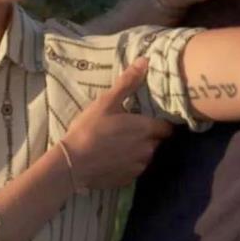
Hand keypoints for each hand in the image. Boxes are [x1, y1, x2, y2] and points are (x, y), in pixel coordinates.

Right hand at [61, 58, 172, 190]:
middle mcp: (148, 149)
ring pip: (146, 155)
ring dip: (139, 149)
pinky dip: (129, 163)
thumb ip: (128, 82)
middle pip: (157, 141)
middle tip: (130, 128)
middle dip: (148, 135)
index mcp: (146, 129)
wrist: (72, 163)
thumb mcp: (107, 102)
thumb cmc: (89, 129)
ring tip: (120, 143)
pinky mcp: (129, 179)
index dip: (160, 122)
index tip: (149, 118)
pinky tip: (114, 157)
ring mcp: (139, 166)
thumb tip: (145, 61)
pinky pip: (135, 168)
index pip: (167, 127)